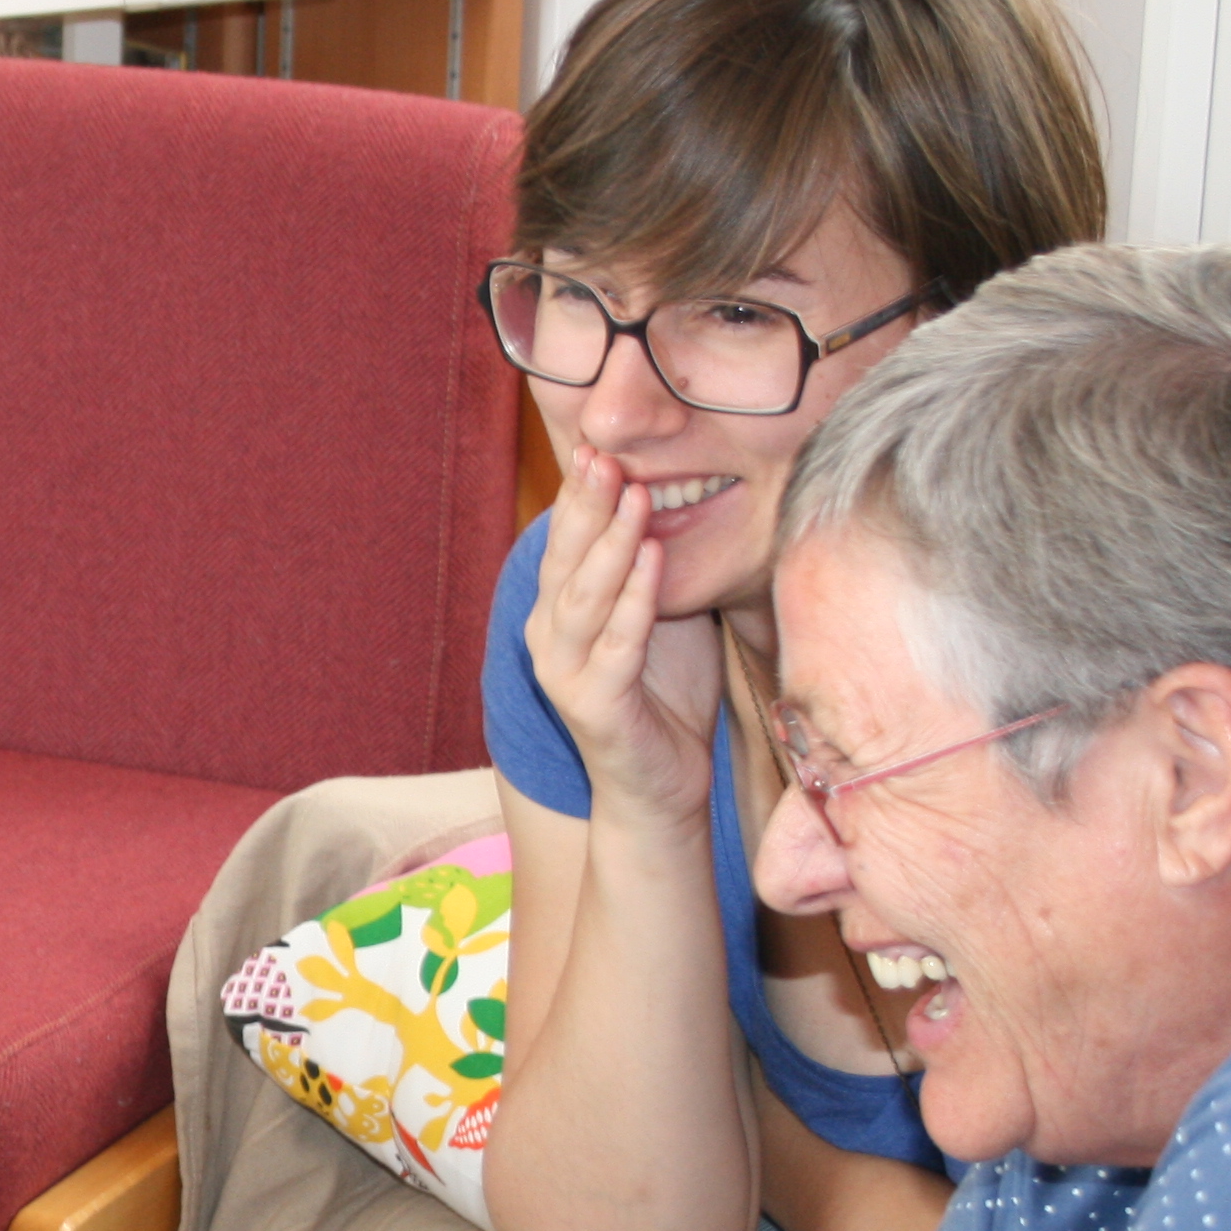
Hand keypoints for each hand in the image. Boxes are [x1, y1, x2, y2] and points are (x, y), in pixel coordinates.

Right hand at [525, 455, 729, 828]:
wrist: (660, 786)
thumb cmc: (664, 696)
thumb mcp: (663, 613)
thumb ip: (657, 564)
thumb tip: (681, 493)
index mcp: (560, 610)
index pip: (566, 541)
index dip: (579, 493)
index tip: (598, 444)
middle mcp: (549, 636)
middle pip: (564, 558)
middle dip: (585, 504)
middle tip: (604, 454)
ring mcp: (565, 672)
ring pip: (584, 596)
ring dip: (609, 542)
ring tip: (634, 495)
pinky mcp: (592, 705)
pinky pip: (616, 645)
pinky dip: (635, 600)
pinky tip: (652, 559)